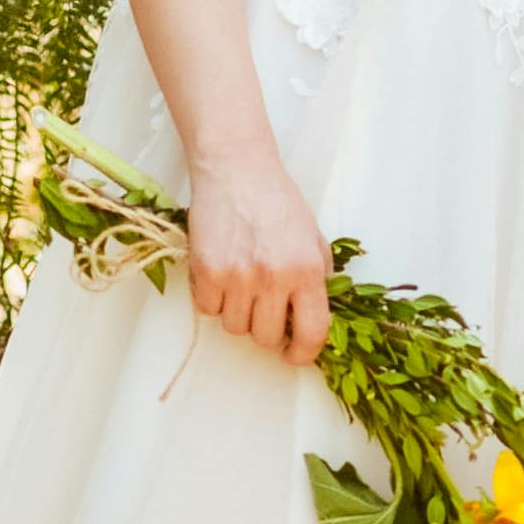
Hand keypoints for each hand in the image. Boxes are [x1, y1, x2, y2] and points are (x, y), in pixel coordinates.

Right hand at [186, 142, 332, 365]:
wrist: (236, 169)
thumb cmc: (277, 201)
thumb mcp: (313, 238)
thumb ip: (318, 279)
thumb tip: (314, 320)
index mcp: (307, 270)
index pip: (312, 333)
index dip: (304, 353)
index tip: (295, 354)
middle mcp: (273, 277)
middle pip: (267, 338)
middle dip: (267, 330)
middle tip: (266, 309)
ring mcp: (237, 276)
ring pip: (235, 328)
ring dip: (239, 314)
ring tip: (243, 284)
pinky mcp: (205, 271)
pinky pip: (208, 310)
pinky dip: (213, 300)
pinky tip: (222, 275)